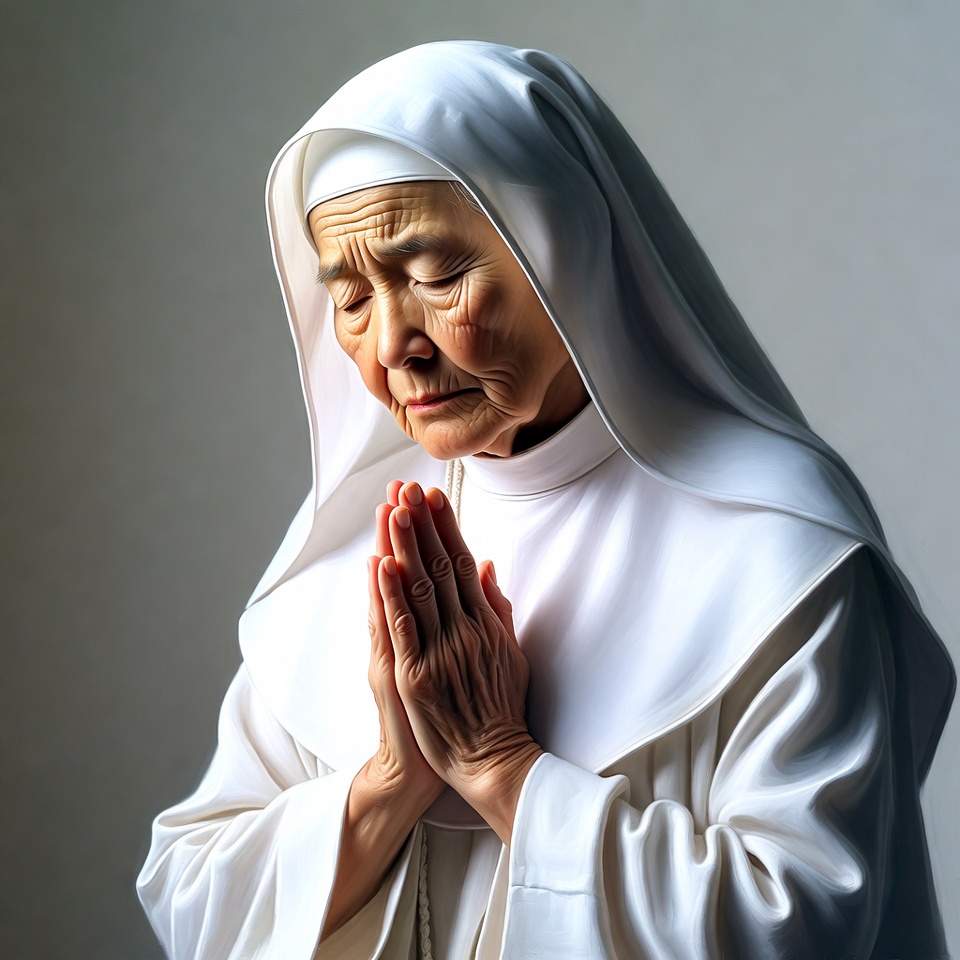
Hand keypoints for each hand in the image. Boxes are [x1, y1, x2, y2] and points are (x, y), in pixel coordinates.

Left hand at [377, 482, 542, 842]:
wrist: (494, 761)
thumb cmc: (501, 708)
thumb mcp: (511, 652)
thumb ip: (497, 607)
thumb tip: (485, 564)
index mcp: (485, 622)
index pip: (461, 563)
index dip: (446, 527)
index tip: (434, 495)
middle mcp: (464, 630)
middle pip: (438, 567)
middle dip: (422, 525)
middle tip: (408, 488)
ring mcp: (439, 652)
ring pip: (419, 590)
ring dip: (404, 547)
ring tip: (393, 510)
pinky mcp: (417, 677)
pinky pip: (402, 630)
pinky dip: (391, 597)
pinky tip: (383, 566)